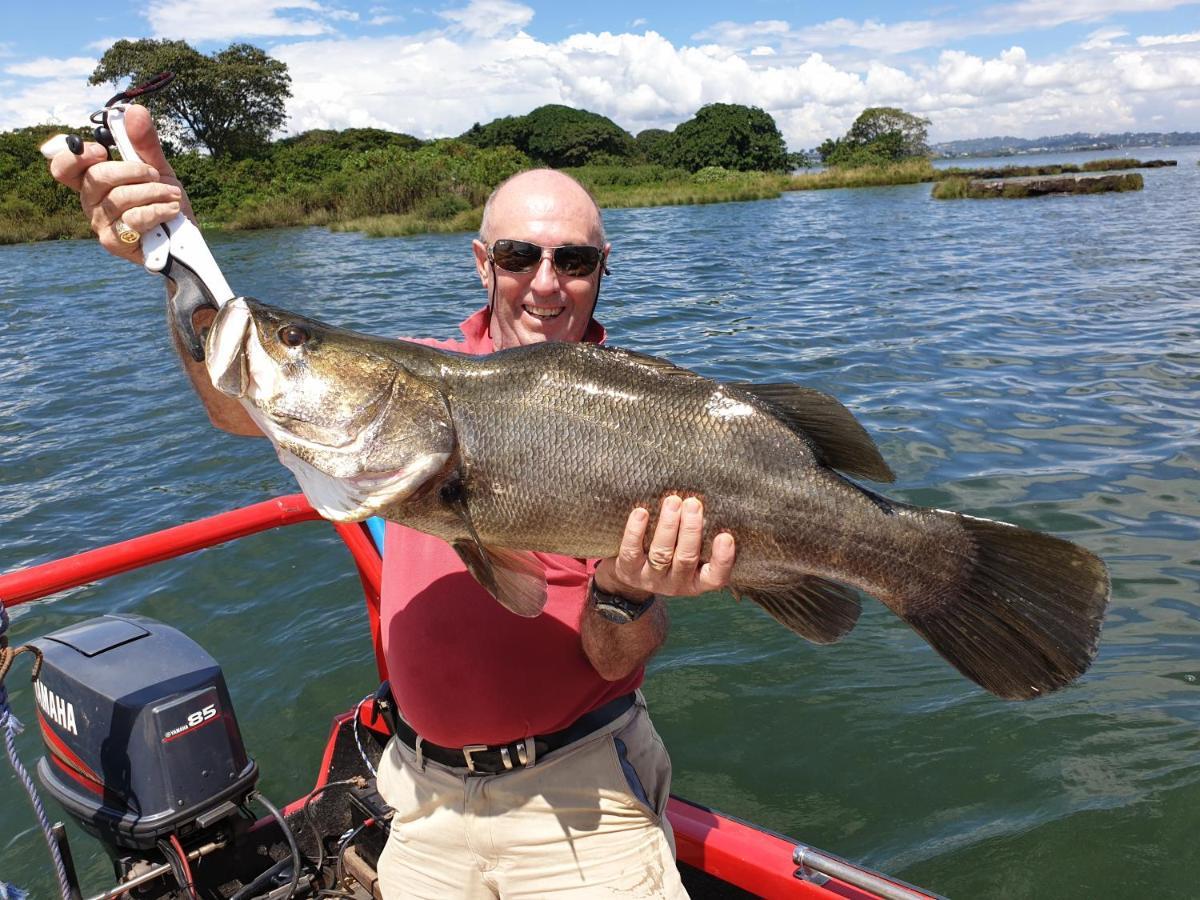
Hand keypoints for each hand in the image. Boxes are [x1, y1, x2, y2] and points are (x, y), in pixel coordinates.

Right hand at [48, 105, 192, 263]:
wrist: (184, 239)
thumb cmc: (164, 201)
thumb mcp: (157, 168)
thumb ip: (144, 143)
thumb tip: (134, 111)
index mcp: (93, 181)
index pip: (63, 167)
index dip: (75, 156)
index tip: (102, 150)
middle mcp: (90, 202)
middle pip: (95, 177)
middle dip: (132, 170)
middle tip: (155, 174)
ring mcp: (100, 224)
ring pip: (119, 198)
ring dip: (153, 191)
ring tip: (173, 194)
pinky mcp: (115, 242)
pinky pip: (134, 218)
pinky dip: (158, 209)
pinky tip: (172, 209)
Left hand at [594, 495, 735, 599]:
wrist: (631, 574)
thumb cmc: (671, 552)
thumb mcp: (688, 552)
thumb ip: (701, 535)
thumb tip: (713, 499)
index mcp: (697, 580)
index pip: (715, 577)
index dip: (722, 559)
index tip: (726, 536)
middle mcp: (676, 583)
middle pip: (686, 559)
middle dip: (690, 530)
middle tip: (693, 504)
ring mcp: (651, 579)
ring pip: (661, 554)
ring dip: (668, 526)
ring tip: (672, 501)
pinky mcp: (629, 571)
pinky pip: (631, 552)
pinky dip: (636, 531)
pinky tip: (641, 512)